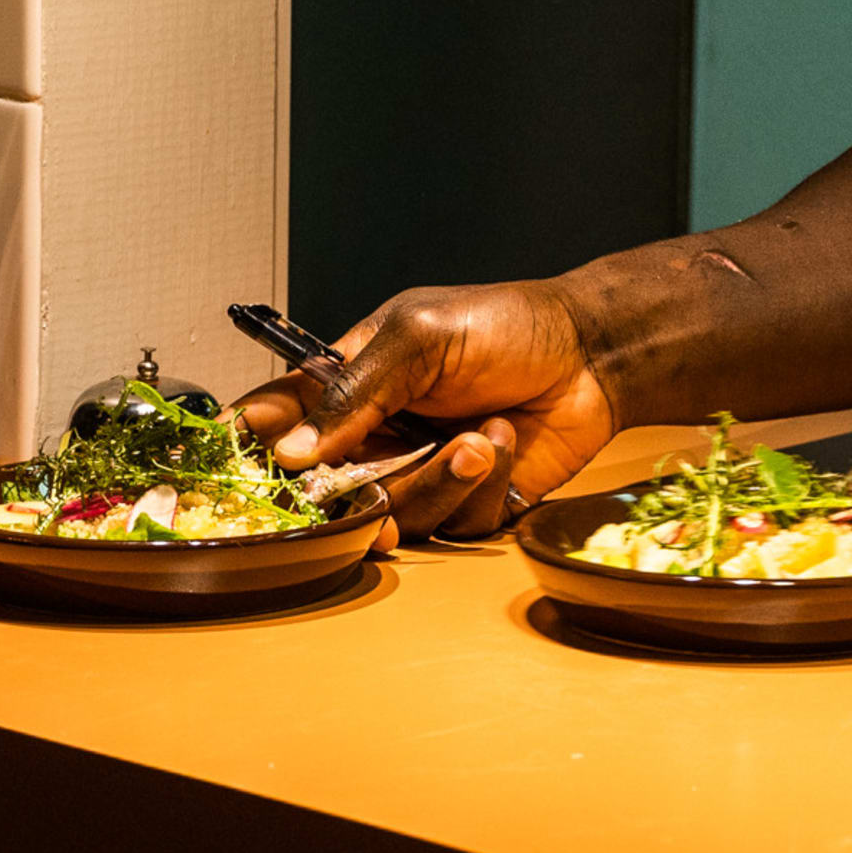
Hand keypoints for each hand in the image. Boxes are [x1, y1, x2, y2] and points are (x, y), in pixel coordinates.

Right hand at [233, 281, 618, 540]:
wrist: (592, 355)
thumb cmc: (507, 325)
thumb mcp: (421, 335)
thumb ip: (355, 389)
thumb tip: (292, 450)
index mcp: (353, 382)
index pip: (282, 417)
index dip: (259, 445)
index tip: (262, 461)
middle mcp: (380, 436)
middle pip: (330, 491)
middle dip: (358, 489)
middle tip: (380, 480)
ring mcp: (423, 473)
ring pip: (395, 516)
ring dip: (439, 481)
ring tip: (479, 439)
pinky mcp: (470, 504)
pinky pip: (454, 526)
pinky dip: (482, 489)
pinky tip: (504, 443)